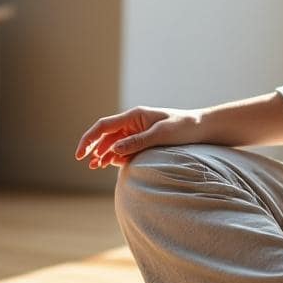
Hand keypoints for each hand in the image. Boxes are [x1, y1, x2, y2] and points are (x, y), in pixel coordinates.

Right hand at [74, 106, 203, 169]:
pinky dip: (115, 157)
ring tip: (95, 166)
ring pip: (113, 144)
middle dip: (93, 148)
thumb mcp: (160, 134)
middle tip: (85, 162)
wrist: (201, 129)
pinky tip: (108, 164)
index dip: (89, 139)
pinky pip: (124, 149)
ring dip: (103, 154)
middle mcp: (132, 123)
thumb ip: (136, 142)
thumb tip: (112, 150)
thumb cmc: (183, 128)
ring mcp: (137, 133)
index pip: (104, 126)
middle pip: (105, 135)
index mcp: (134, 116)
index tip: (80, 154)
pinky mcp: (143, 142)